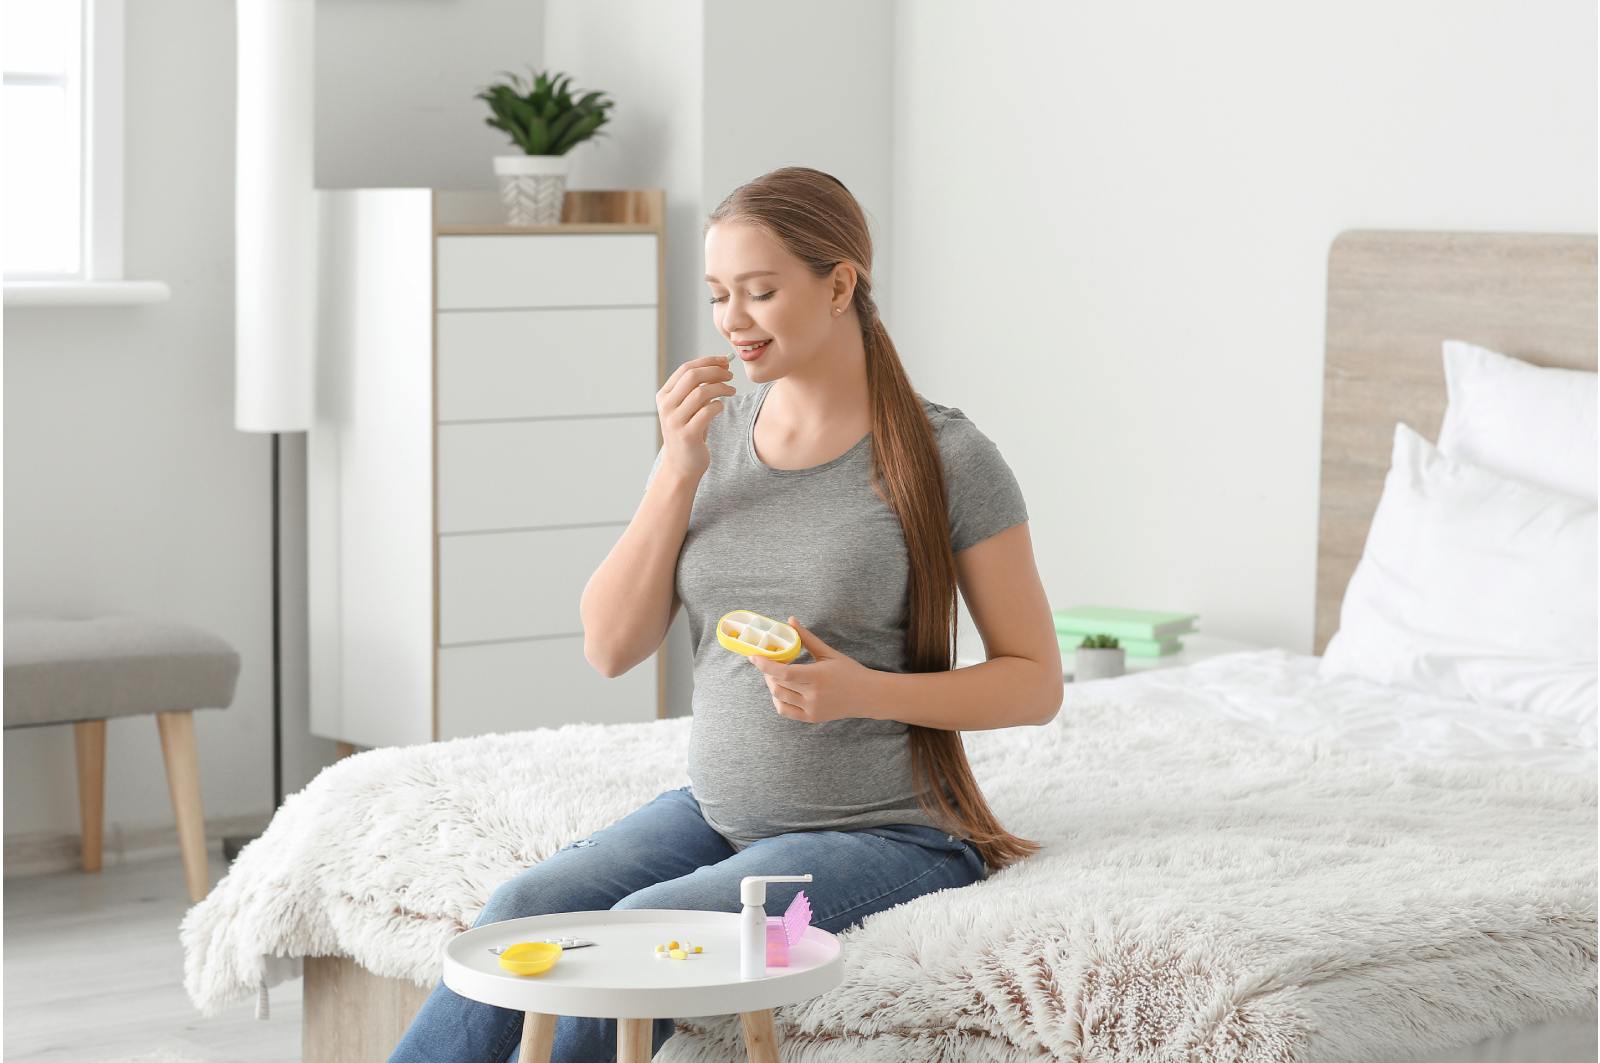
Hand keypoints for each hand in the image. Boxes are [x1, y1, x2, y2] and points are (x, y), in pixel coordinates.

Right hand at [655, 354, 736, 480]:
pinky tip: (722, 407)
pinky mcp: (687, 434)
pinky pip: (707, 411)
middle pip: (693, 376)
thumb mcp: (688, 408)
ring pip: (701, 392)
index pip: (686, 368)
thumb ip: (698, 389)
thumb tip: (721, 365)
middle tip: (731, 375)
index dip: (707, 361)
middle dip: (715, 372)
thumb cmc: (689, 431)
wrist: (681, 465)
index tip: (725, 361)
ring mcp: (674, 420)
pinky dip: (718, 405)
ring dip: (721, 388)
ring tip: (732, 391)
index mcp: (664, 395)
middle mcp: (666, 406)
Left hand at [749, 617, 878, 724]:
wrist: (867, 696)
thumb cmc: (849, 671)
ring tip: (775, 676)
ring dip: (772, 686)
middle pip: (777, 685)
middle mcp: (812, 695)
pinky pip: (785, 711)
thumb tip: (791, 620)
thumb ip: (807, 638)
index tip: (753, 657)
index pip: (783, 673)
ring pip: (779, 698)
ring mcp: (811, 709)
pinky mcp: (811, 718)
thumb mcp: (828, 653)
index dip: (765, 665)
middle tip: (768, 663)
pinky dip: (778, 700)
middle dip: (768, 673)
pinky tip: (782, 690)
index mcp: (817, 676)